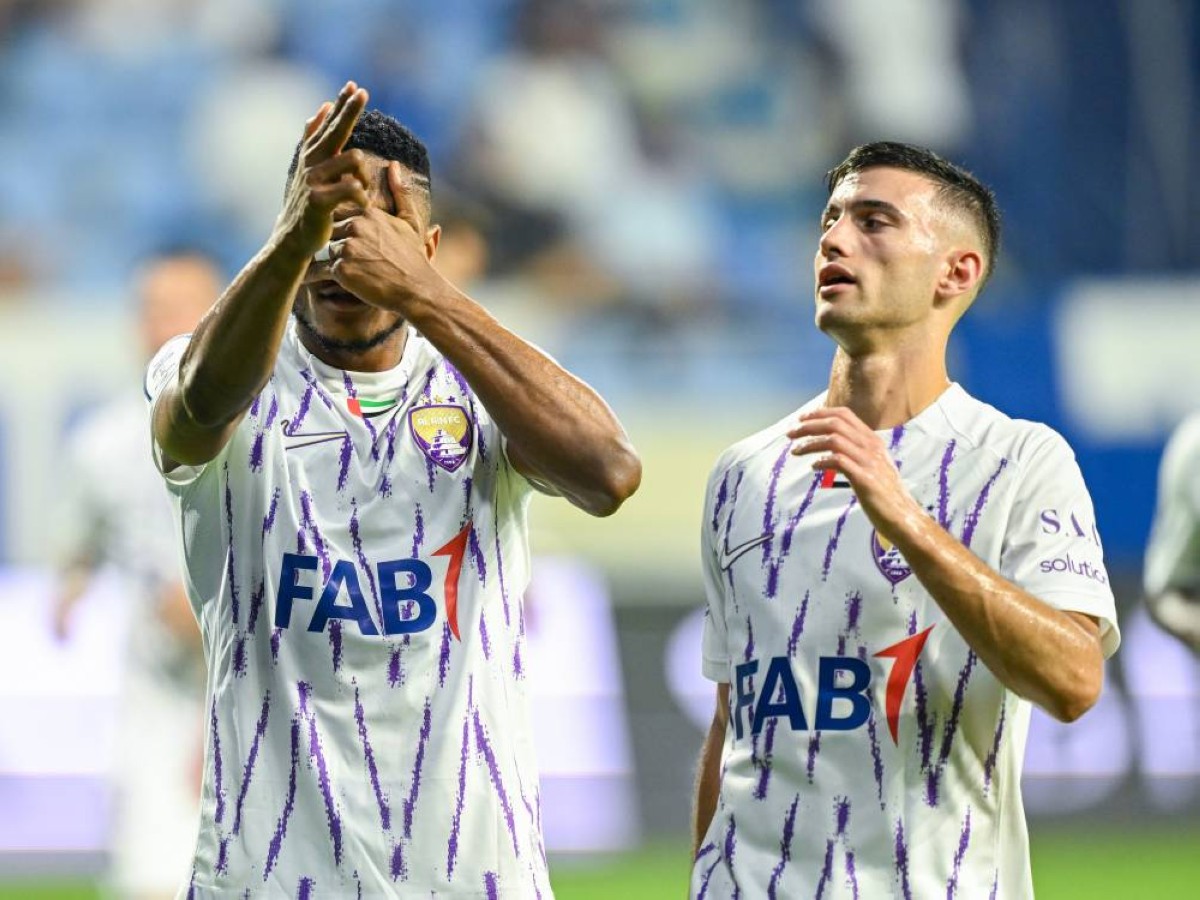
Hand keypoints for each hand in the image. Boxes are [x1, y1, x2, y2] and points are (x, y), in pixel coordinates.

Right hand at [275, 81, 371, 257]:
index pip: (329, 125)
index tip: (354, 85)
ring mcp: (313, 181)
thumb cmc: (305, 204)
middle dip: (349, 110)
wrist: (291, 239)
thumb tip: (321, 107)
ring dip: (365, 175)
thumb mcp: (307, 168)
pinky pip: (351, 188)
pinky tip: (362, 205)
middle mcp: (311, 163)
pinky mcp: (319, 201)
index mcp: (312, 156)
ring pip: (353, 160)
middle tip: (362, 92)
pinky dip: (362, 196)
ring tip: (363, 191)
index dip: (341, 105)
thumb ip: (314, 138)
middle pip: (336, 131)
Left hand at [325, 161, 443, 309]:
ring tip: (340, 270)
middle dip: (339, 244)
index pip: (344, 213)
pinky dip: (321, 276)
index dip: (348, 229)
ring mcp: (348, 247)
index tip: (354, 240)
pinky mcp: (342, 269)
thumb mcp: (410, 222)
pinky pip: (323, 270)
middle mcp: (357, 225)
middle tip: (344, 256)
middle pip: (334, 232)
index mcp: (369, 212)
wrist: (417, 289)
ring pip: (329, 250)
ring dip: (333, 260)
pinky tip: (318, 280)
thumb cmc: (414, 258)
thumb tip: (394, 164)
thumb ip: (400, 192)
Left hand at [788, 407, 921, 540]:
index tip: (802, 419)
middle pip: (835, 424)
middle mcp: (872, 447)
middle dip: (809, 426)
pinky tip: (813, 467)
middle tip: (790, 433)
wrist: (904, 516)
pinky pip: (838, 461)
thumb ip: (856, 452)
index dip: (820, 413)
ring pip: (834, 440)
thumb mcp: (873, 466)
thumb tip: (832, 445)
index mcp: (873, 441)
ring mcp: (869, 462)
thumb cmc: (884, 494)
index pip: (845, 415)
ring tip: (796, 451)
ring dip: (810, 443)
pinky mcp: (865, 479)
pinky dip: (822, 461)